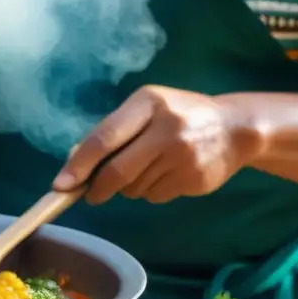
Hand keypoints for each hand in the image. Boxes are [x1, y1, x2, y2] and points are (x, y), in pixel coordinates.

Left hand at [53, 86, 264, 203]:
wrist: (236, 128)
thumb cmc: (180, 117)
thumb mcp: (148, 110)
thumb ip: (114, 131)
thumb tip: (74, 163)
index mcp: (148, 102)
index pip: (104, 138)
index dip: (80, 164)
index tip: (61, 185)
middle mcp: (167, 126)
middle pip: (117, 170)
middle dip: (98, 188)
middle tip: (91, 195)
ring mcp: (183, 155)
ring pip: (134, 188)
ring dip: (129, 187)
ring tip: (148, 168)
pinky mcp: (194, 178)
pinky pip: (155, 196)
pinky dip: (151, 192)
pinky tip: (167, 175)